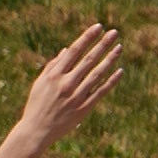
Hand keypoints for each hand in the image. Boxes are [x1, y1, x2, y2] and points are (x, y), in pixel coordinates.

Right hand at [17, 22, 137, 138]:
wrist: (36, 130)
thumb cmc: (37, 104)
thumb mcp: (40, 83)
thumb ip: (53, 66)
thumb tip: (67, 50)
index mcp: (53, 75)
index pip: (74, 51)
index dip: (87, 38)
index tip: (99, 27)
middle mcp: (66, 83)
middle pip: (88, 59)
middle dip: (102, 44)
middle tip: (115, 32)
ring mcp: (76, 96)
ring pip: (97, 73)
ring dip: (110, 59)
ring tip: (119, 47)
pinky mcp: (84, 108)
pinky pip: (101, 91)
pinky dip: (111, 81)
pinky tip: (120, 71)